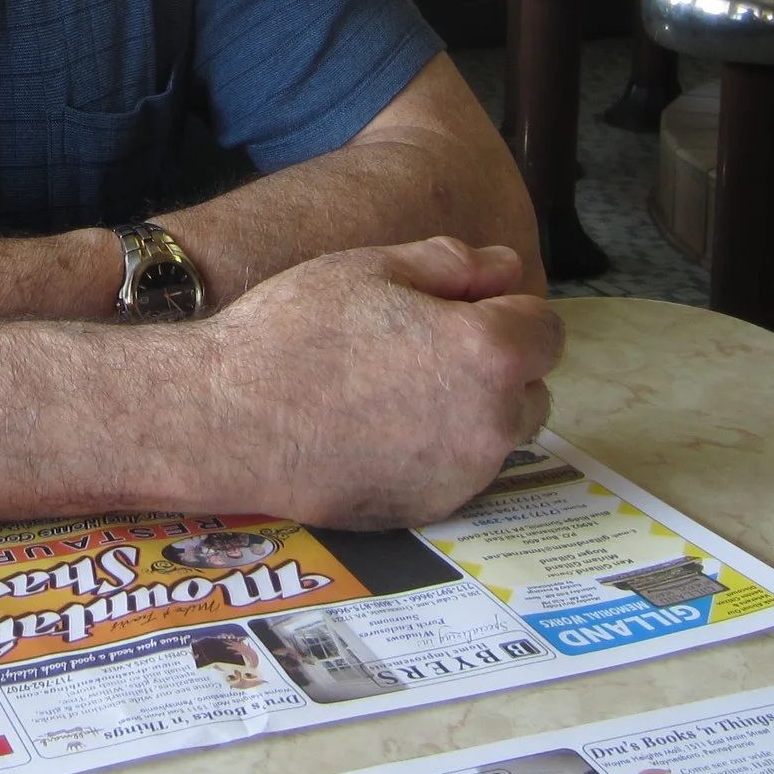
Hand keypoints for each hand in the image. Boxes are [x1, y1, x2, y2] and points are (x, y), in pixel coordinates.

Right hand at [188, 236, 562, 528]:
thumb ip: (455, 263)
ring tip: (401, 389)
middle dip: (497, 364)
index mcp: (488, 351)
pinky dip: (439, 451)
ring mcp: (463, 474)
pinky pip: (460, 473)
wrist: (228, 419)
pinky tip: (380, 430)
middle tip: (426, 347)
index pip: (546, 328)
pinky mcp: (430, 510)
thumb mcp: (373, 267)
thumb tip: (506, 269)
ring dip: (474, 410)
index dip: (504, 309)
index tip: (458, 308)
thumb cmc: (294, 332)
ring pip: (500, 434)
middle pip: (531, 387)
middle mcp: (491, 421)